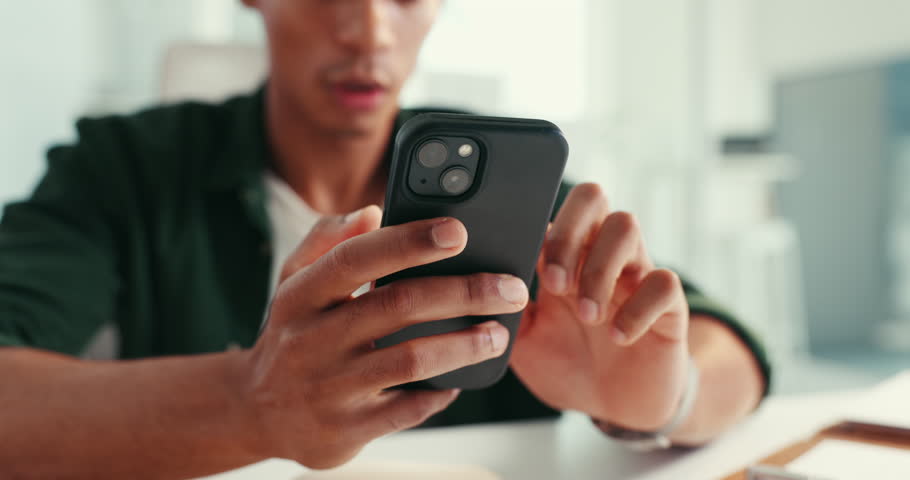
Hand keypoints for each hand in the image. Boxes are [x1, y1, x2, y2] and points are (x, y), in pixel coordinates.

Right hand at [235, 206, 528, 468]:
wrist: (257, 410)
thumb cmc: (294, 332)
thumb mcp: (294, 281)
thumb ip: (328, 240)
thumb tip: (372, 211)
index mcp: (300, 295)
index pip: (356, 258)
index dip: (408, 242)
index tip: (458, 230)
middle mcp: (311, 339)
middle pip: (397, 306)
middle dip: (463, 292)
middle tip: (510, 288)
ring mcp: (328, 387)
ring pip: (409, 360)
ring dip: (463, 345)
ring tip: (498, 334)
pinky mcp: (344, 429)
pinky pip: (405, 410)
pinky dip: (439, 392)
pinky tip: (462, 377)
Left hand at [510, 184, 689, 430]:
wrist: (614, 405)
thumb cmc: (568, 365)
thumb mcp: (523, 341)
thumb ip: (504, 310)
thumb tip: (480, 285)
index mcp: (565, 258)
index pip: (553, 210)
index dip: (539, 232)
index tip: (530, 273)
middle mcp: (600, 255)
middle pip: (592, 197)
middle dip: (569, 234)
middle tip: (557, 286)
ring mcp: (635, 276)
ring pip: (626, 225)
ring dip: (599, 270)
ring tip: (588, 315)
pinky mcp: (669, 305)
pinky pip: (664, 282)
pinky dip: (638, 309)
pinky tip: (619, 336)